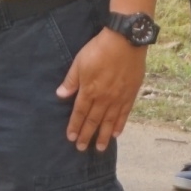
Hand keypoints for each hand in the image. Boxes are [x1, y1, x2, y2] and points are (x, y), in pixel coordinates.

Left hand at [57, 26, 146, 151]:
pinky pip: (124, 115)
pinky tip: (116, 134)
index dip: (75, 126)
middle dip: (86, 135)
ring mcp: (118, 98)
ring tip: (99, 148)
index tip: (71, 138)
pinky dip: (119, 125)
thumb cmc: (98, 50)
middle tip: (81, 148)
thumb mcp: (79, 63)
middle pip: (93, 120)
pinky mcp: (130, 95)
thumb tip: (60, 95)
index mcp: (89, 90)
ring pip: (109, 122)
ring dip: (103, 136)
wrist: (125, 42)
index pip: (80, 113)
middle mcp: (104, 98)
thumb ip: (71, 81)